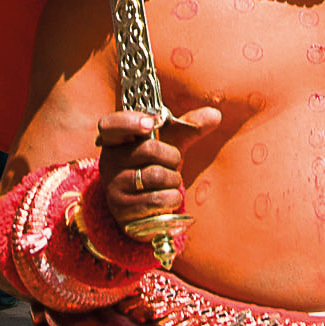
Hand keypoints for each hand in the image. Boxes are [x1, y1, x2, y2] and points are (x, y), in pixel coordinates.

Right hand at [96, 107, 220, 231]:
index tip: (152, 123)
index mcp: (115, 140)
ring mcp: (113, 187)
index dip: (130, 121)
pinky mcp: (122, 211)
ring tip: (170, 182)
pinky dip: (173, 198)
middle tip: (173, 163)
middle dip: (172, 156)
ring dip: (174, 179)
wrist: (143, 208)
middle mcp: (109, 162)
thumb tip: (215, 115)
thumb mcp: (169, 143)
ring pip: (156, 175)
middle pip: (148, 149)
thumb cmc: (155, 166)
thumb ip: (189, 126)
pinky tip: (169, 198)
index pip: (111, 124)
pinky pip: (158, 199)